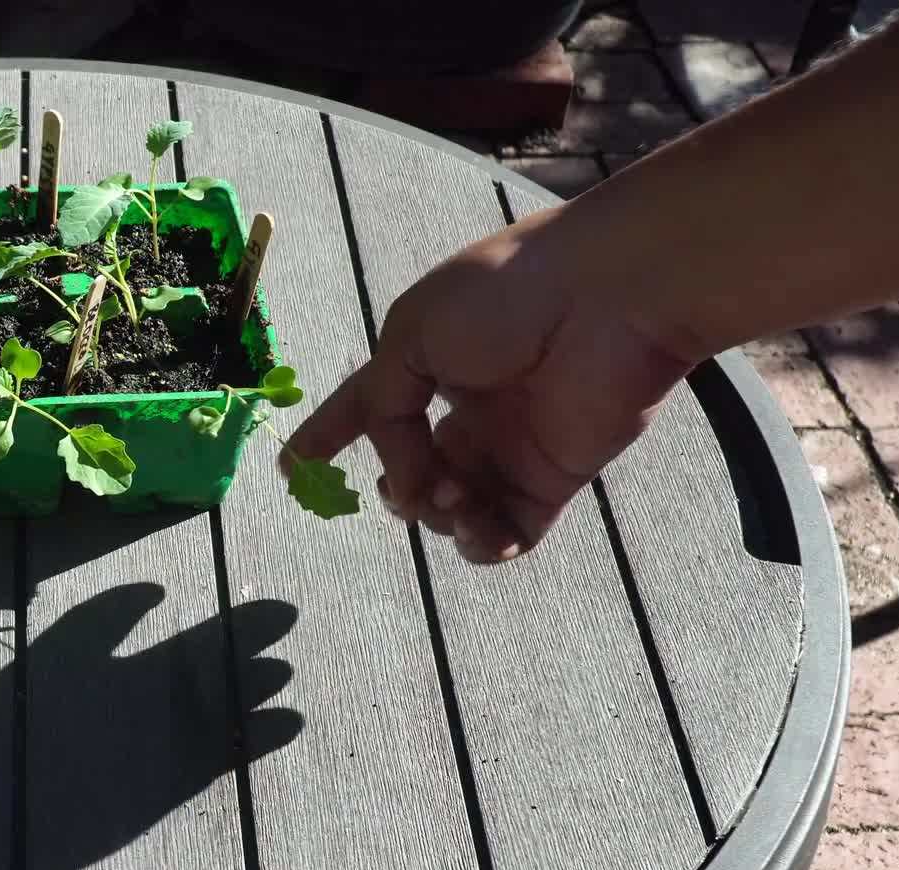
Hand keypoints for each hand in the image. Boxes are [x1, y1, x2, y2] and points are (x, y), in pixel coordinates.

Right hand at [281, 205, 700, 562]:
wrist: (607, 298)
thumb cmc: (506, 295)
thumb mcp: (412, 335)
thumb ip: (384, 409)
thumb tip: (404, 479)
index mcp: (429, 359)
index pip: (369, 406)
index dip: (329, 433)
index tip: (291, 468)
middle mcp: (467, 407)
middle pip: (414, 471)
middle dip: (400, 488)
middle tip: (410, 484)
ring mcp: (511, 445)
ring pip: (455, 509)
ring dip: (439, 515)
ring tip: (452, 493)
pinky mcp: (556, 477)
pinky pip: (509, 532)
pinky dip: (486, 544)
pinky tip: (480, 530)